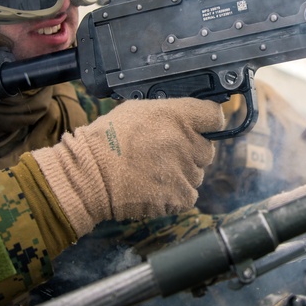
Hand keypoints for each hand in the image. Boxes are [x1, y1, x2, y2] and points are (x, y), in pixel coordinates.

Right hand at [32, 98, 224, 235]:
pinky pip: (188, 196)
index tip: (200, 127)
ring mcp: (186, 172)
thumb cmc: (109, 139)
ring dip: (181, 174)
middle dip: (191, 152)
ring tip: (153, 172)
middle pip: (207, 150)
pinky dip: (175, 195)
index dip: (207, 122)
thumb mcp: (137, 109)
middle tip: (165, 154)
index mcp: (179, 116)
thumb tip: (183, 118)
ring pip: (197, 175)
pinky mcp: (180, 196)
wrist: (91, 175)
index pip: (214, 116)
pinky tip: (154, 187)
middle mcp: (188, 143)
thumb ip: (168, 112)